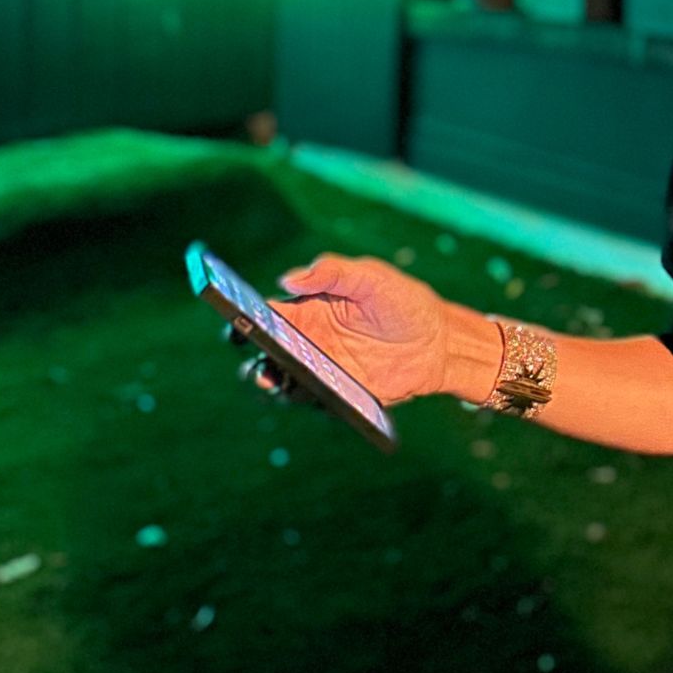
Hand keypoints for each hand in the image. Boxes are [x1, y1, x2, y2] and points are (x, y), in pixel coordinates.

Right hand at [233, 252, 456, 408]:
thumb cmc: (403, 301)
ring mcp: (321, 370)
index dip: (245, 312)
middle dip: (251, 350)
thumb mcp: (371, 277)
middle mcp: (308, 341)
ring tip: (272, 375)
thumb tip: (289, 279)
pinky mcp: (337, 394)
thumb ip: (333, 272)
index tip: (233, 314)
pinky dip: (304, 397)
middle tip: (249, 347)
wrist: (439, 342)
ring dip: (270, 378)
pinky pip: (312, 400)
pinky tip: (310, 389)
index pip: (266, 312)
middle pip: (266, 349)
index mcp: (308, 308)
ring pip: (282, 378)